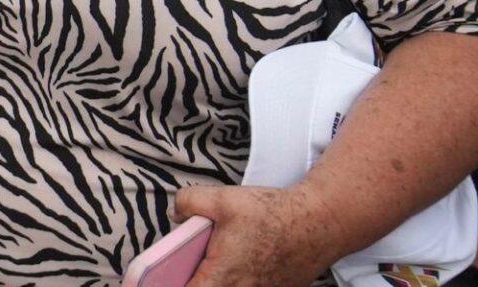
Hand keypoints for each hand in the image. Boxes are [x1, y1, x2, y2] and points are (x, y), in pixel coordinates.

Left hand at [174, 183, 335, 286]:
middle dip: (192, 280)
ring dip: (214, 280)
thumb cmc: (272, 214)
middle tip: (182, 268)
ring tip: (208, 265)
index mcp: (222, 275)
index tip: (159, 281)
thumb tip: (176, 215)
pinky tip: (233, 264)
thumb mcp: (222, 198)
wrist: (319, 223)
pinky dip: (235, 281)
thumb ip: (188, 202)